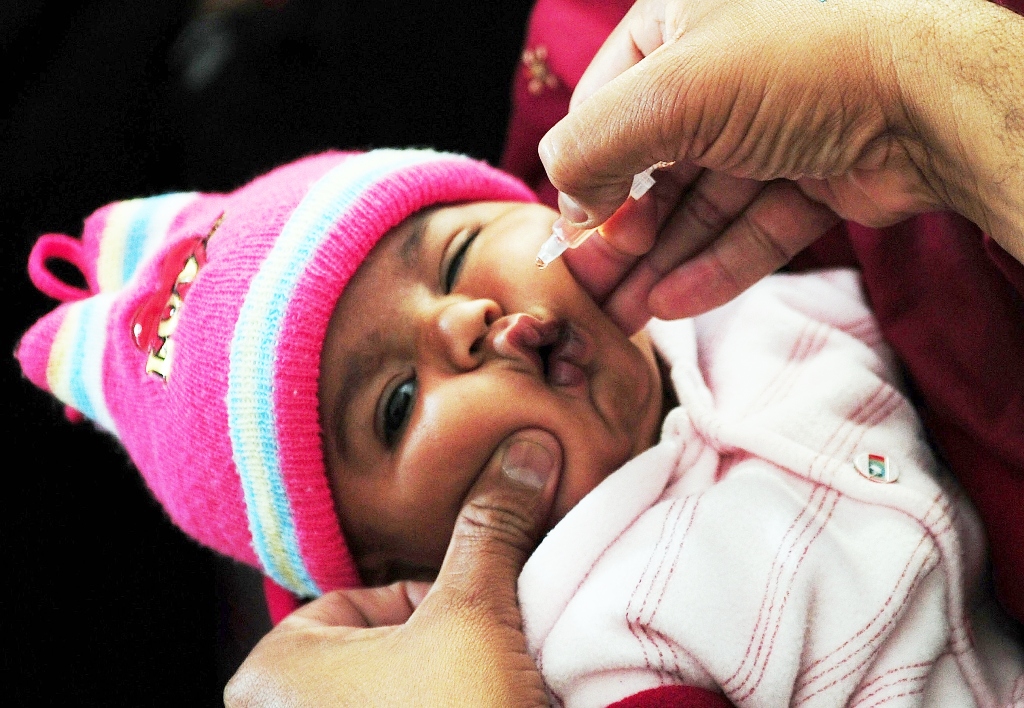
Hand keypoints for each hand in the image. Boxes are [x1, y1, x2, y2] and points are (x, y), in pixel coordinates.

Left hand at [224, 429, 561, 706]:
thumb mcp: (471, 616)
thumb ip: (490, 527)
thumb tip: (525, 448)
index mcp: (274, 669)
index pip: (374, 597)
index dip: (441, 606)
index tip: (477, 638)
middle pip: (390, 649)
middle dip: (448, 655)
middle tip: (485, 680)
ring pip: (402, 694)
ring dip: (454, 690)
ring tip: (486, 703)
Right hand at [540, 0, 1023, 332]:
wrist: (933, 100)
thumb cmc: (802, 65)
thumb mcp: (670, 93)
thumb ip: (592, 144)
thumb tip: (566, 203)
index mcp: (681, 22)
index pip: (606, 103)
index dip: (586, 171)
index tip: (575, 232)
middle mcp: (724, 69)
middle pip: (653, 164)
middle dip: (623, 234)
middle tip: (593, 290)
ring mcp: (771, 124)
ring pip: (700, 204)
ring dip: (661, 262)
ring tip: (625, 316)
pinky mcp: (810, 173)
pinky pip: (750, 225)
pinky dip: (714, 265)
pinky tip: (675, 304)